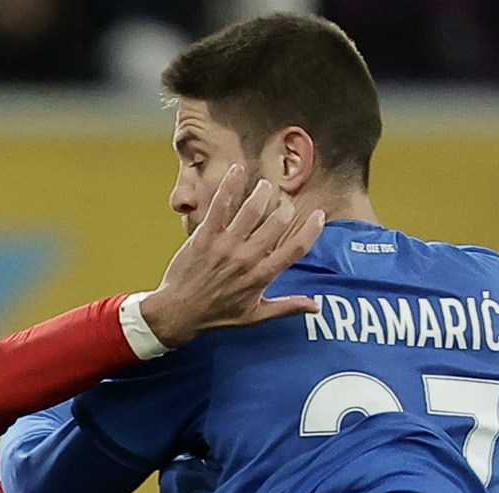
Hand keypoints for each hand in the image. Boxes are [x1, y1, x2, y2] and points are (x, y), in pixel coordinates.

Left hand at [141, 164, 325, 347]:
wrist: (179, 312)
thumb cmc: (217, 315)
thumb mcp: (255, 316)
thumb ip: (287, 307)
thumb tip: (316, 305)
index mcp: (262, 276)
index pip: (296, 249)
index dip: (312, 230)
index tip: (319, 215)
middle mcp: (247, 258)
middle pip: (277, 222)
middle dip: (285, 207)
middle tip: (283, 202)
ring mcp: (226, 245)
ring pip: (252, 209)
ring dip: (263, 192)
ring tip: (265, 186)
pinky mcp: (205, 235)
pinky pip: (220, 205)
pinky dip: (230, 185)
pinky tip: (237, 169)